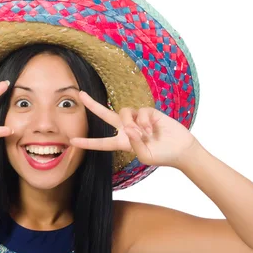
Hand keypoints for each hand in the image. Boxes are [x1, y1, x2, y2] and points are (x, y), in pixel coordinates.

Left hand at [70, 91, 197, 167]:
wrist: (180, 149)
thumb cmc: (162, 156)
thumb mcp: (145, 157)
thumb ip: (135, 145)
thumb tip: (129, 128)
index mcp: (122, 143)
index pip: (102, 143)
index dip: (87, 143)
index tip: (72, 141)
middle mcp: (126, 129)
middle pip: (105, 115)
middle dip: (92, 105)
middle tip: (79, 95)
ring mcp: (137, 119)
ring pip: (123, 113)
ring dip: (132, 124)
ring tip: (144, 135)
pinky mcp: (148, 112)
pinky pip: (139, 112)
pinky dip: (144, 123)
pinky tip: (152, 131)